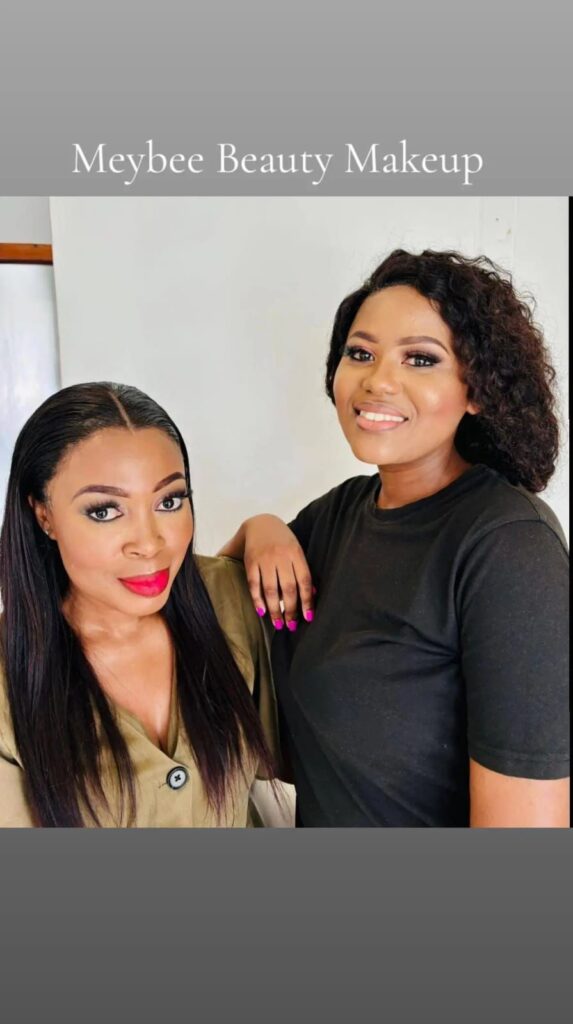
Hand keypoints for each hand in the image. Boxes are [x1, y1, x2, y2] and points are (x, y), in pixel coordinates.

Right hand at [243, 515, 313, 630]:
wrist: (260, 524)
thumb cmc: (283, 541)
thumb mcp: (296, 551)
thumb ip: (302, 570)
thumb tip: (312, 595)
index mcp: (296, 553)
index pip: (304, 581)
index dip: (306, 601)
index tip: (308, 618)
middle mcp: (280, 556)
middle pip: (288, 588)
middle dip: (290, 610)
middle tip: (291, 626)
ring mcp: (264, 559)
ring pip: (270, 589)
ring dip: (274, 610)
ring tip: (278, 624)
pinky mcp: (250, 561)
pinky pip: (254, 584)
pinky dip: (257, 600)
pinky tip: (262, 612)